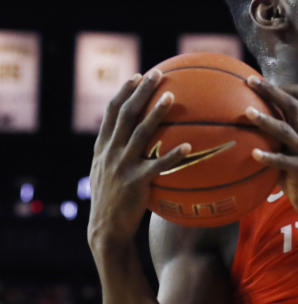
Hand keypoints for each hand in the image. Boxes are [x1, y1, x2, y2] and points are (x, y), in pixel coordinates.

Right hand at [88, 70, 191, 248]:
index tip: (137, 76)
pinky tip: (189, 146)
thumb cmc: (115, 199)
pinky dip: (173, 155)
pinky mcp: (135, 182)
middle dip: (140, 92)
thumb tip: (143, 137)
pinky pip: (157, 165)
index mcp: (103, 147)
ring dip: (156, 113)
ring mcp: (121, 166)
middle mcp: (110, 152)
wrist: (106, 229)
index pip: (111, 112)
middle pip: (125, 115)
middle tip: (157, 73)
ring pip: (140, 133)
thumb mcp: (108, 172)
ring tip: (171, 97)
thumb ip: (120, 153)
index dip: (123, 92)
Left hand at [244, 77, 297, 219]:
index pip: (291, 100)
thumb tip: (272, 113)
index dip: (275, 88)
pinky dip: (269, 157)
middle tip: (251, 82)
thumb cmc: (297, 170)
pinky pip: (284, 162)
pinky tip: (254, 154)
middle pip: (291, 107)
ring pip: (286, 131)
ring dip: (267, 121)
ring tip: (249, 112)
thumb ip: (287, 127)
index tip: (252, 78)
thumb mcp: (294, 145)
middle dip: (271, 92)